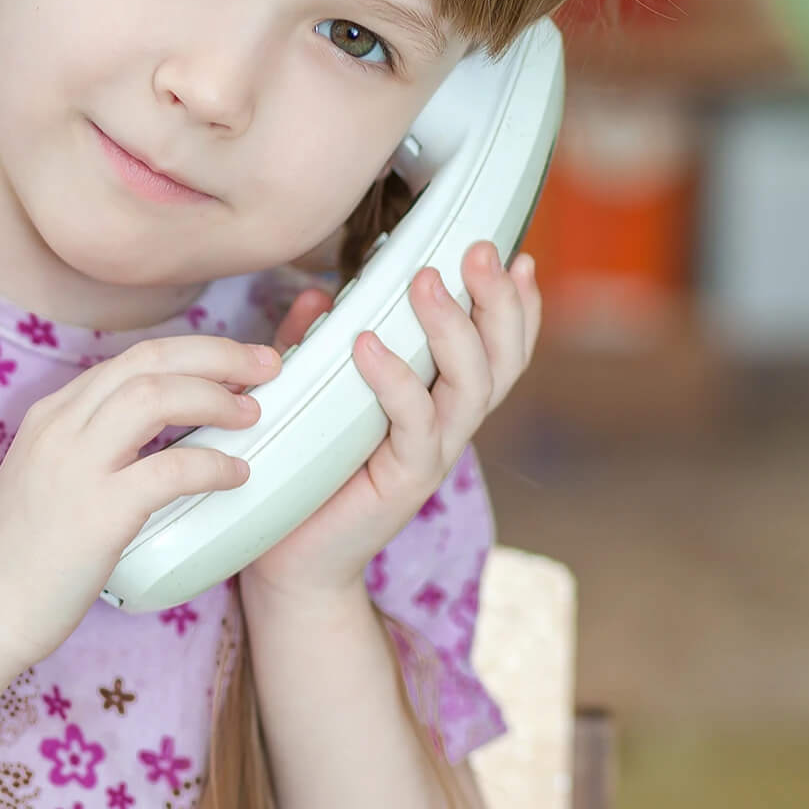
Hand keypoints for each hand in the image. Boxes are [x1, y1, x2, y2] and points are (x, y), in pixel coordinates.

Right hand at [0, 331, 279, 665]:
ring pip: (156, 396)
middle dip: (217, 354)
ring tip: (253, 413)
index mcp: (52, 415)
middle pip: (150, 360)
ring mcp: (75, 467)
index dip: (194, 352)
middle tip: (266, 364)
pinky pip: (170, 469)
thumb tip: (157, 444)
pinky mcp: (95, 514)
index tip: (235, 363)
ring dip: (215, 397)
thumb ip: (93, 452)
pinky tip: (236, 475)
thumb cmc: (20, 559)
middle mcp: (60, 427)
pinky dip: (213, 464)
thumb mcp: (49, 480)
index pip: (133, 358)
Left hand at [239, 243, 540, 602]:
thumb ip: (316, 345)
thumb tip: (315, 295)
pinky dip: (395, 380)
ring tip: (428, 281)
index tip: (514, 254)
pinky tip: (368, 344)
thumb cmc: (307, 473)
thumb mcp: (312, 394)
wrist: (291, 560)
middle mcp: (449, 426)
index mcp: (440, 401)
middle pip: (501, 359)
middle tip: (480, 248)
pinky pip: (413, 425)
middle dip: (499, 300)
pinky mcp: (404, 482)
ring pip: (470, 387)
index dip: (517, 306)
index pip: (498, 349)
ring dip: (453, 329)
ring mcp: (432, 455)